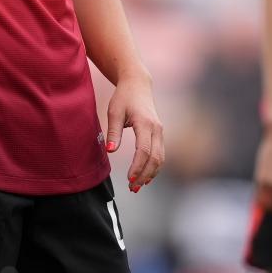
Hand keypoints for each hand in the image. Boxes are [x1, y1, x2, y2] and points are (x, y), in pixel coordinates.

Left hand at [106, 72, 164, 191]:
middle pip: (155, 157)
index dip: (137, 166)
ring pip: (160, 158)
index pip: (144, 150)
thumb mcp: (114, 111)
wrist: (137, 84)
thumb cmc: (123, 97)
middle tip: (132, 188)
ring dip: (150, 173)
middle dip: (145, 175)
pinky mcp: (159, 134)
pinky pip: (160, 154)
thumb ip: (113, 131)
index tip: (129, 179)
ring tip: (137, 186)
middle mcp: (156, 128)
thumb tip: (110, 151)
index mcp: (144, 122)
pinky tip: (145, 176)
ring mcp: (160, 131)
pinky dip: (154, 167)